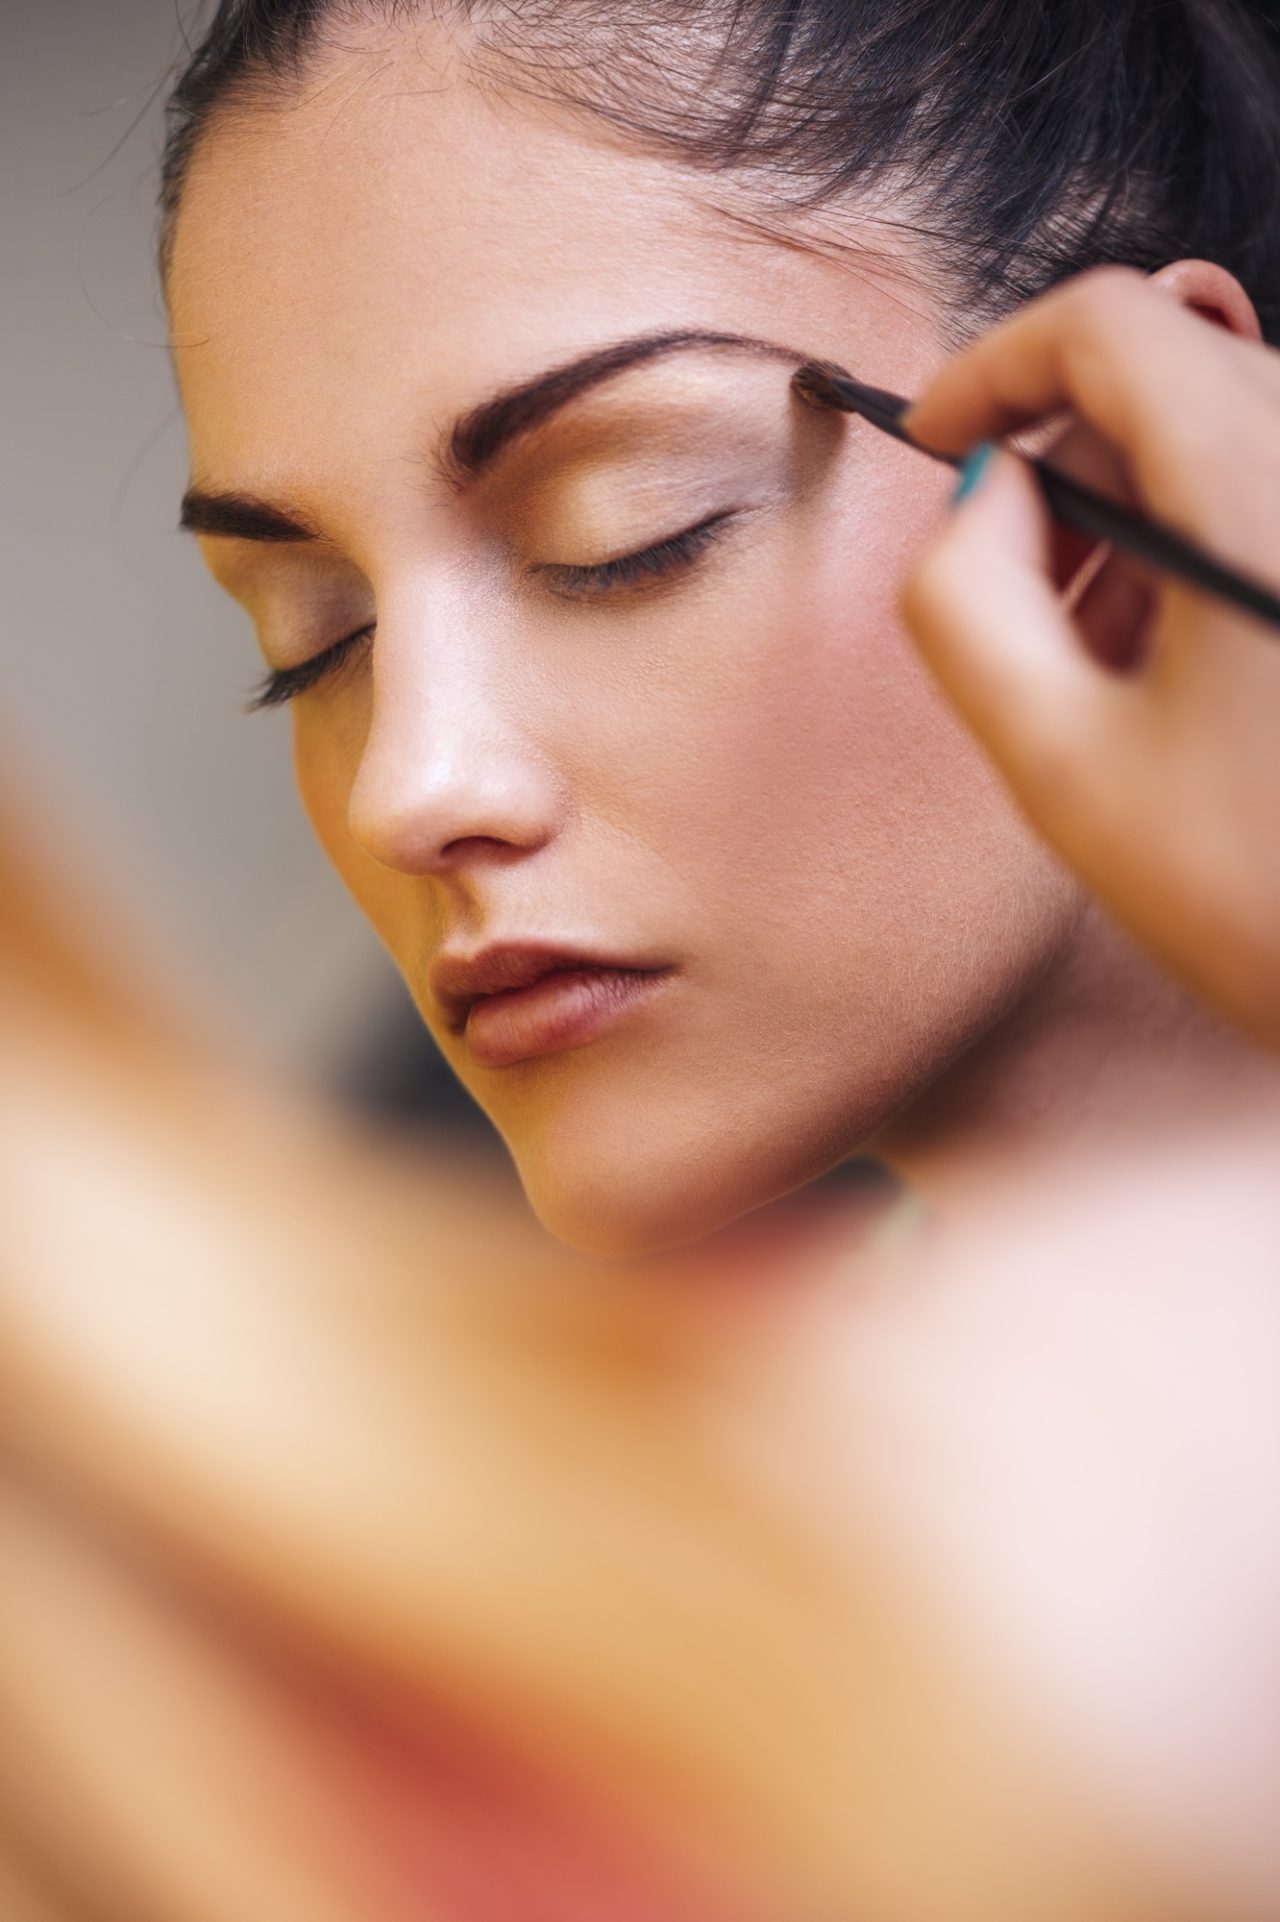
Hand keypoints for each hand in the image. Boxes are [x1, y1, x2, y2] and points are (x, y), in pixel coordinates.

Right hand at [900, 268, 1279, 1048]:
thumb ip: (964, 604)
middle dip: (1067, 465)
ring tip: (1107, 663)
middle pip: (1172, 372)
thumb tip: (973, 499)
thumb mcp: (1062, 768)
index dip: (993, 366)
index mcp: (1259, 484)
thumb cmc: (1275, 899)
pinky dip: (1212, 542)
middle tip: (1019, 597)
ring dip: (1141, 515)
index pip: (1108, 322)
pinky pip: (1279, 494)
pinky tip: (1187, 666)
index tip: (935, 440)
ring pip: (1233, 432)